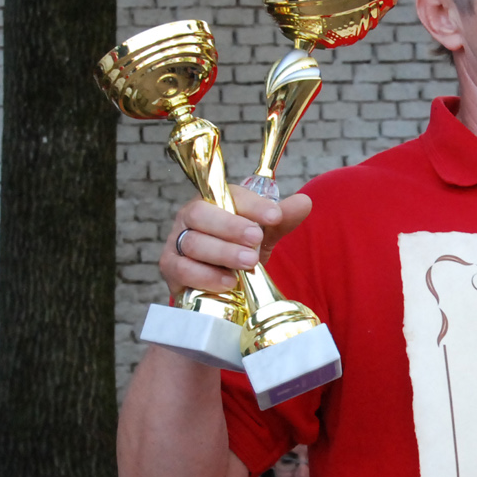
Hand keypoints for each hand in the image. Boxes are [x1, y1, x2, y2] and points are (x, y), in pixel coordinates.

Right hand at [159, 185, 312, 299]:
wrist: (222, 280)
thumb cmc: (240, 248)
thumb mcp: (265, 233)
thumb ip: (282, 219)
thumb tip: (305, 202)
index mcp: (214, 200)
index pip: (228, 194)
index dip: (252, 204)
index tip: (275, 216)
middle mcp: (190, 217)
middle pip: (201, 214)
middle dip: (230, 226)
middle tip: (256, 238)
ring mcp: (177, 242)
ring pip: (193, 243)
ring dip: (223, 252)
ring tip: (249, 262)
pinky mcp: (171, 269)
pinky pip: (182, 270)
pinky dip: (205, 276)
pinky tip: (228, 282)